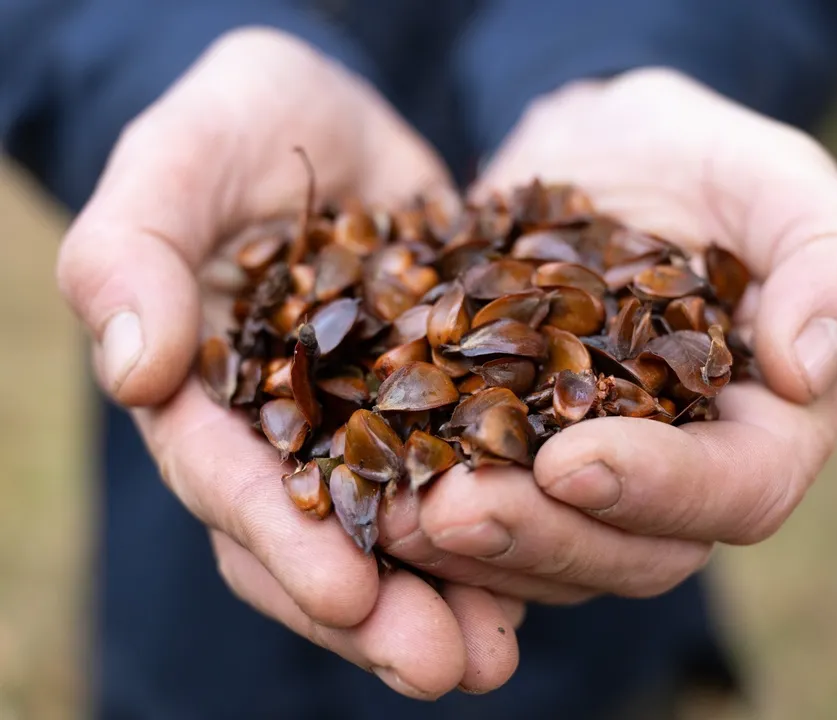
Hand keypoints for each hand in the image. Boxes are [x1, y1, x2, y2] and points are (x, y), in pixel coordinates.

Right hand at [56, 28, 519, 697]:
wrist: (338, 116)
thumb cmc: (244, 120)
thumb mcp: (182, 156)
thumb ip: (136, 248)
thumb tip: (135, 370)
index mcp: (209, 393)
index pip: (231, 482)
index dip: (283, 540)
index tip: (346, 593)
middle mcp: (285, 432)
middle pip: (316, 538)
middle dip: (372, 611)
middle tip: (442, 668)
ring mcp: (364, 427)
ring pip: (394, 533)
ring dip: (444, 600)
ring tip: (493, 657)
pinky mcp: (438, 406)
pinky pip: (463, 482)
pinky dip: (499, 536)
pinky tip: (541, 584)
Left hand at [384, 69, 836, 598]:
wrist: (588, 161)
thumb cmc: (692, 159)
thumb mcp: (772, 180)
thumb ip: (834, 262)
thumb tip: (811, 370)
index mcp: (764, 425)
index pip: (737, 491)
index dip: (660, 491)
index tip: (571, 462)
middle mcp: (682, 474)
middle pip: (632, 550)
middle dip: (542, 536)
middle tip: (450, 512)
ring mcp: (590, 478)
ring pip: (548, 554)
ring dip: (473, 549)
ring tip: (396, 512)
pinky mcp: (513, 464)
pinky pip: (479, 515)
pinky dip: (427, 517)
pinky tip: (372, 498)